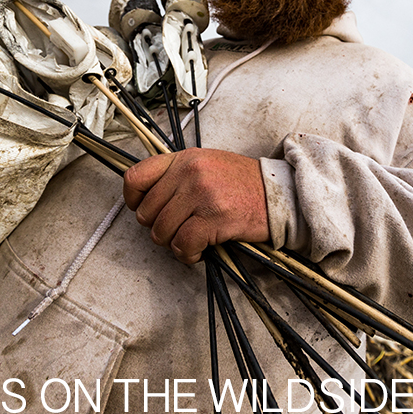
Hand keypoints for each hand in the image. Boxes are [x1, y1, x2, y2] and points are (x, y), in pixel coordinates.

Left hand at [123, 148, 269, 263]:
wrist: (279, 194)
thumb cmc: (243, 184)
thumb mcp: (207, 165)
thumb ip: (177, 176)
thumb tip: (148, 199)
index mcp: (184, 158)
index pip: (135, 177)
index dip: (133, 201)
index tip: (144, 210)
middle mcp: (190, 172)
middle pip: (147, 213)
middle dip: (160, 229)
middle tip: (179, 230)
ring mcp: (202, 194)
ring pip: (161, 231)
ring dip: (174, 244)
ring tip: (192, 240)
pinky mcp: (214, 217)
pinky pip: (183, 244)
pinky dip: (188, 254)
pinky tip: (200, 250)